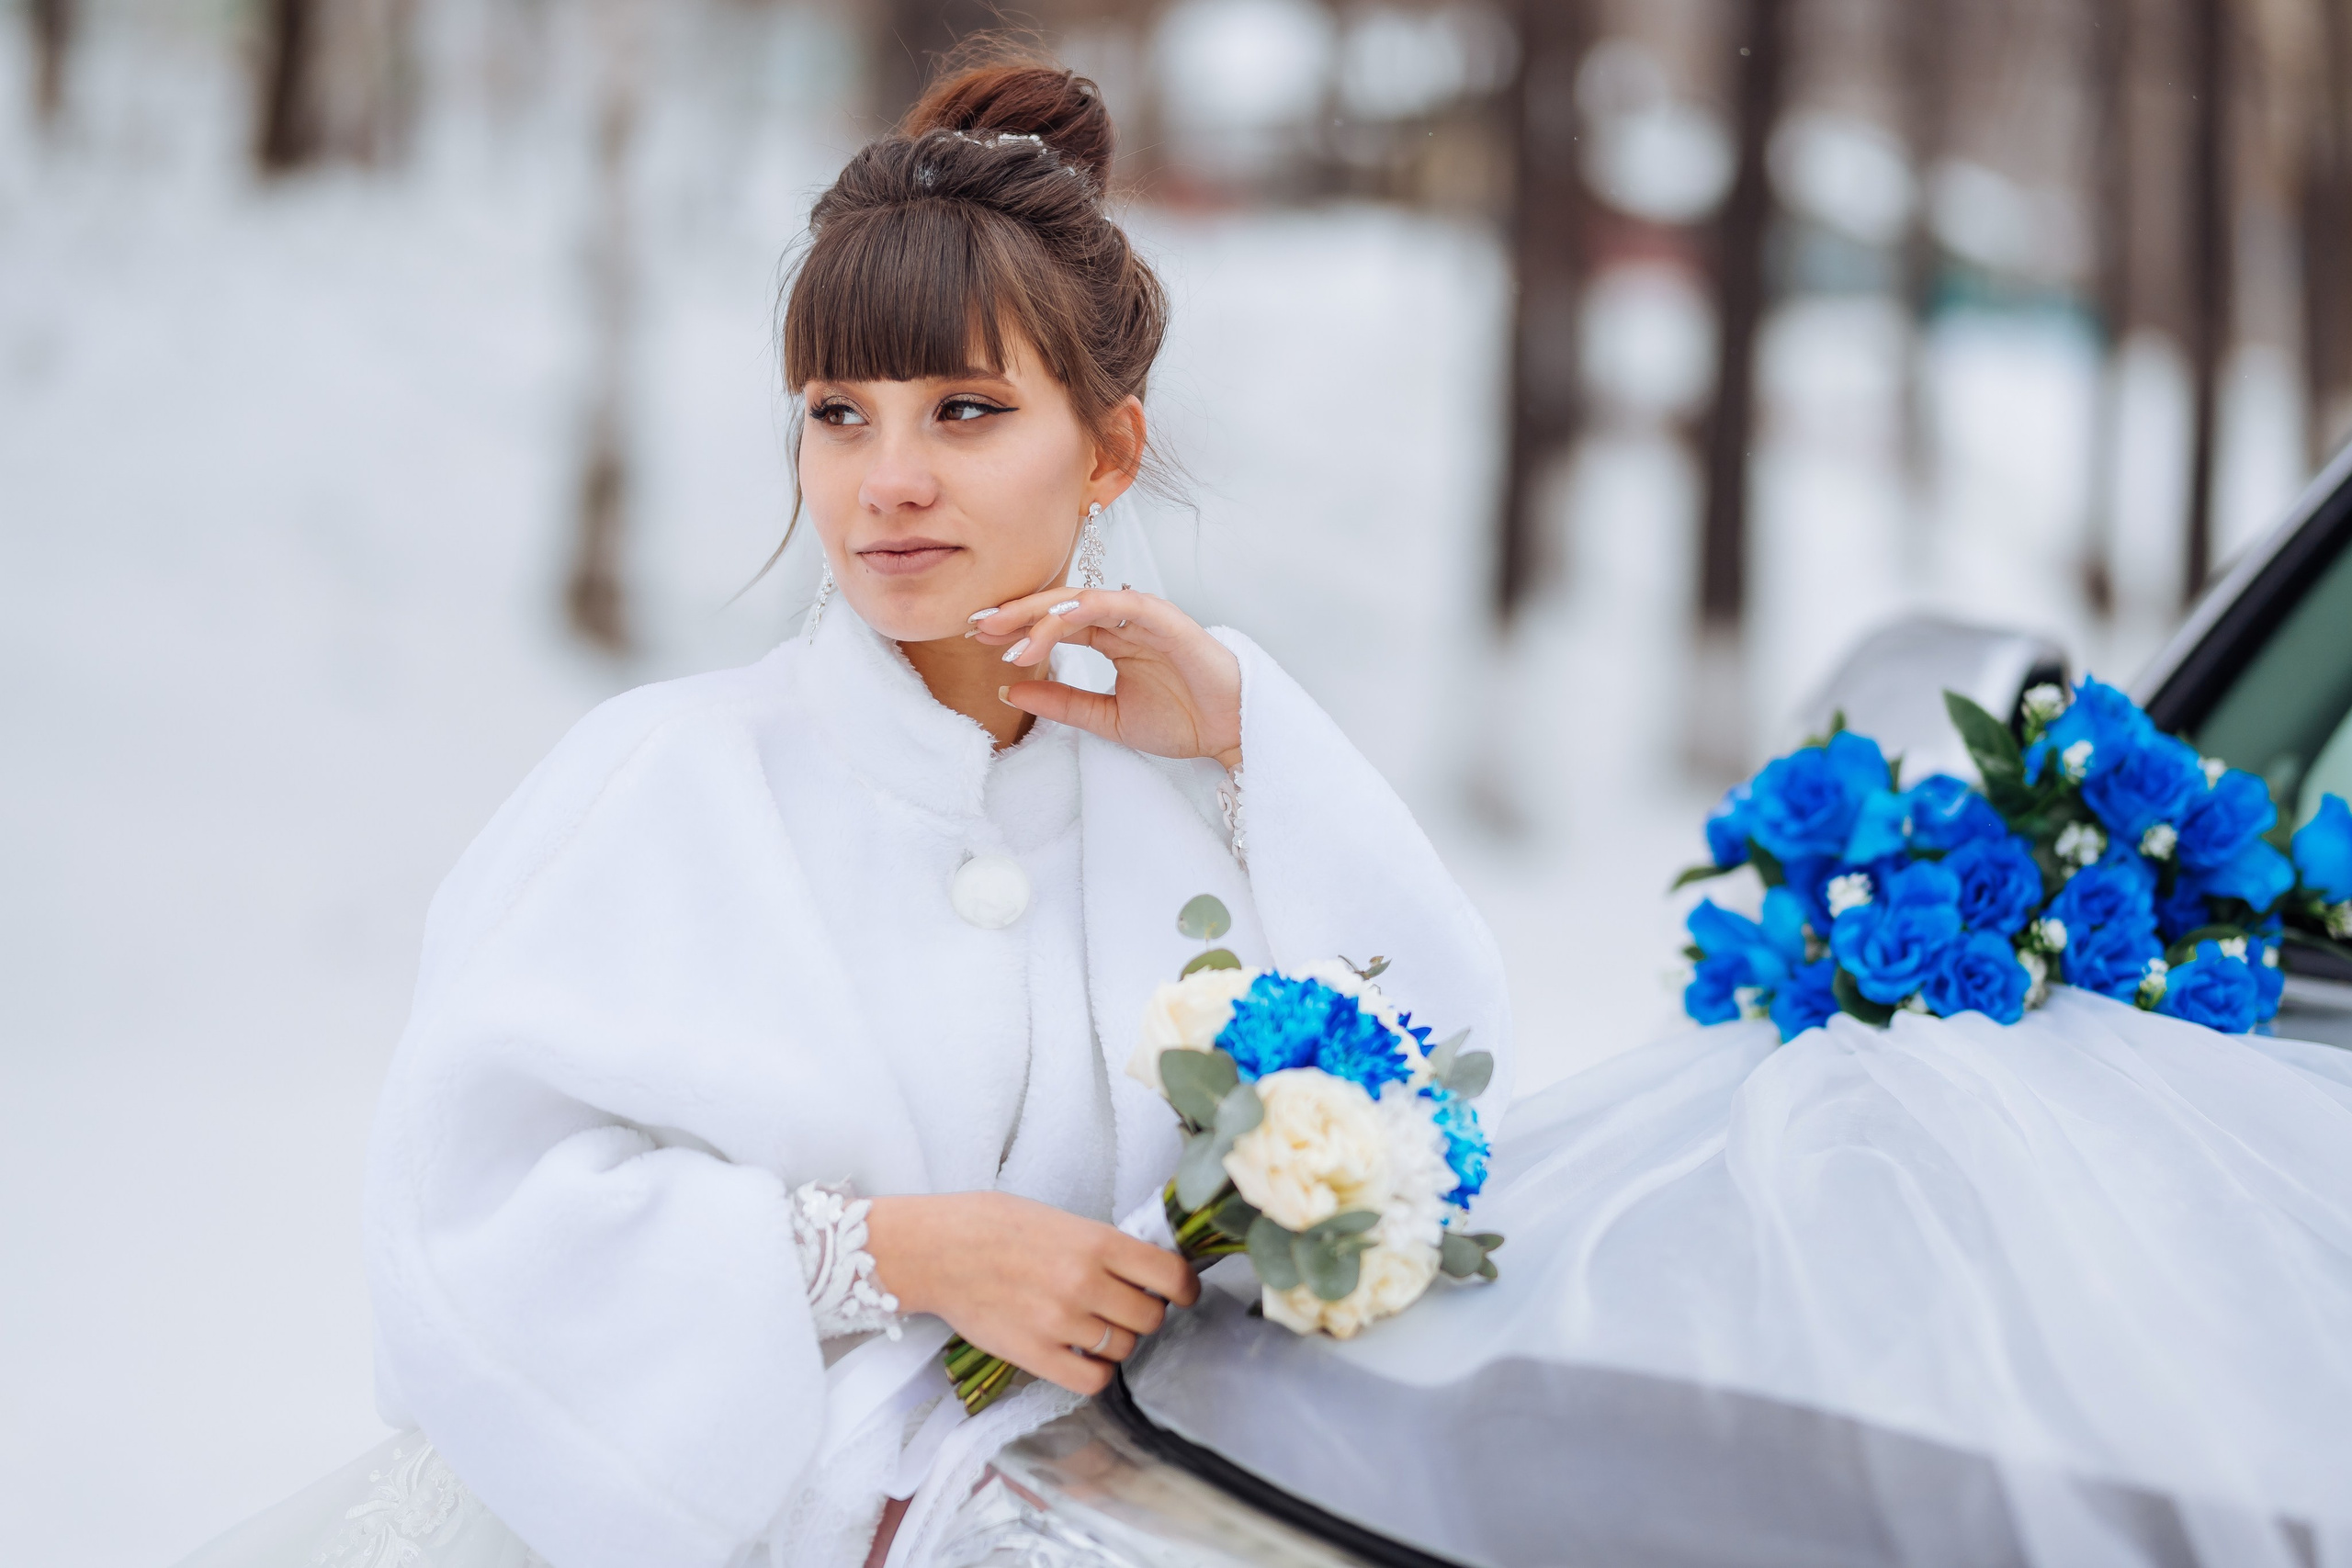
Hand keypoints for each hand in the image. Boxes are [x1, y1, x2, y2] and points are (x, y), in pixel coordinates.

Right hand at [863, 1191, 1199, 1395]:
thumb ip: (1104, 1246)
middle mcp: (1084, 1283)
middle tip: (1125, 1307)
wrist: (937, 1249)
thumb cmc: (994, 1226)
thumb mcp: (1061, 1220)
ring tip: (1094, 1327)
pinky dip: (1096, 1371)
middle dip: (1146, 1314)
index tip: (1182, 1293)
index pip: (1170, 1274)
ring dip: (1118, 1341)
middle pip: (1151, 1317)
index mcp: (1096, 1242)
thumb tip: (1146, 1270)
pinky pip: (1092, 1380)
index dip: (1185, 1288)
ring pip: (1124, 1348)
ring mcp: (1060, 1322)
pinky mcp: (1034, 1355)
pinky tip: (1083, 1356)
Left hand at [972, 589, 1242, 770]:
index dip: (1015, 628)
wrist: (1230, 731)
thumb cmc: (1182, 719)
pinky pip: (1115, 604)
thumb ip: (1061, 702)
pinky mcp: (1161, 617)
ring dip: (1038, 614)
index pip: (1053, 623)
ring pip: (1080, 600)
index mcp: (1110, 638)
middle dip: (1014, 613)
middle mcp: (1121, 620)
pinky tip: (1051, 623)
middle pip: (1057, 605)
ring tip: (1004, 635)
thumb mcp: (1106, 718)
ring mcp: (1140, 615)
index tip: (977, 638)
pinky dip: (1081, 608)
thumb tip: (1007, 690)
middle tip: (976, 625)